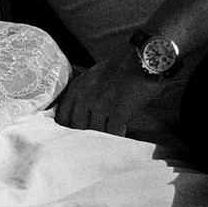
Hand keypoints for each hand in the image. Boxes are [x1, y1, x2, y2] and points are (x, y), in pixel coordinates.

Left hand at [52, 59, 169, 138]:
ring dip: (101, 142)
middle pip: (77, 129)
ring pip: (95, 133)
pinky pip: (113, 134)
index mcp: (77, 88)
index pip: (62, 118)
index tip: (72, 141)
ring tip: (104, 149)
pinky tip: (119, 145)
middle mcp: (85, 97)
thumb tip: (82, 116)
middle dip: (84, 140)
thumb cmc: (123, 65)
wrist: (145, 56)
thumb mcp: (94, 75)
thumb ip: (85, 94)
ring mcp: (101, 104)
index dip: (66, 131)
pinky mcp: (119, 111)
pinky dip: (116, 141)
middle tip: (89, 150)